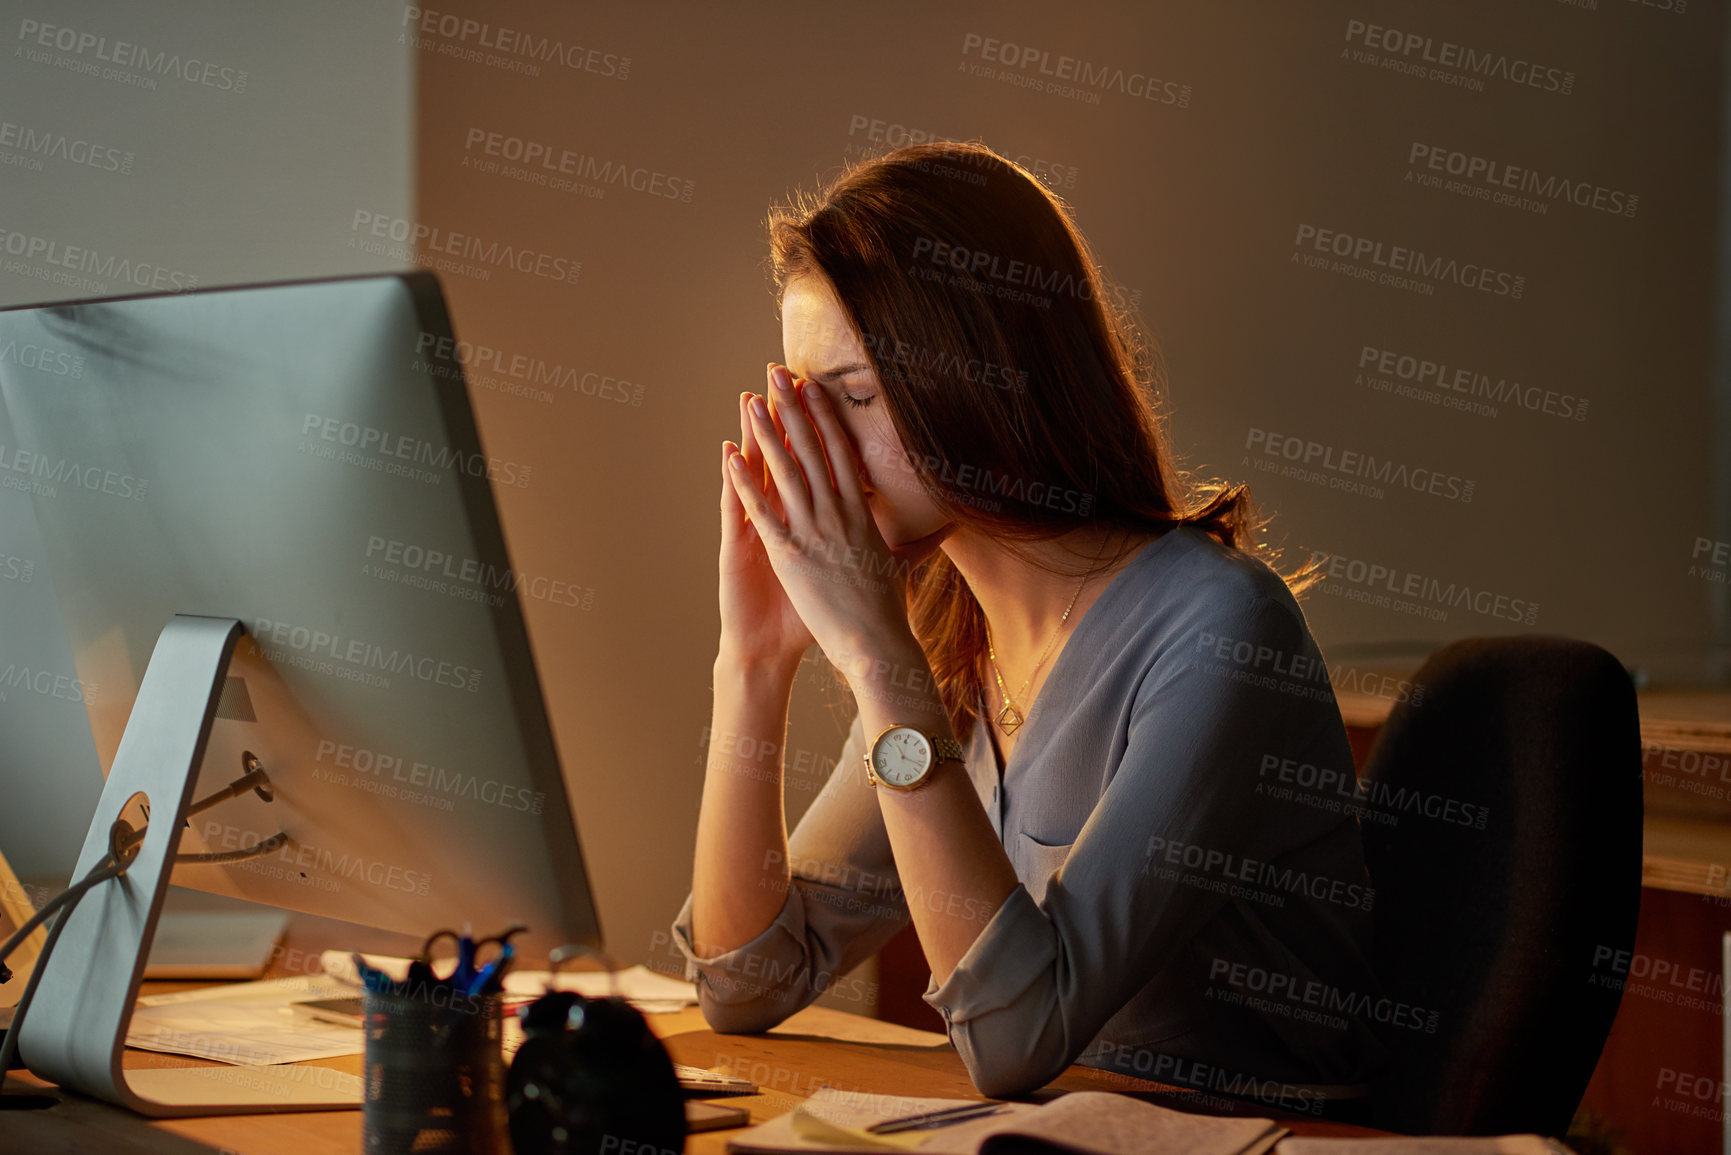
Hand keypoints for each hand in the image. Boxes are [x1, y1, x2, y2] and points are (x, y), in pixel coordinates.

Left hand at [724, 365, 915, 675]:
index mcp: (862, 514)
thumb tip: (944, 529)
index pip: (841, 452)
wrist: (876, 644)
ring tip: (751, 400)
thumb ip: (916, 544)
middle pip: (812, 449)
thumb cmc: (889, 612)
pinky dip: (745, 482)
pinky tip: (729, 456)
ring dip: (766, 433)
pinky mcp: (791, 554)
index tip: (813, 387)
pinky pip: (763, 510)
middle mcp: (838, 514)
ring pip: (786, 470)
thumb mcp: (902, 567)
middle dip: (792, 408)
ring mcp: (814, 531)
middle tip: (776, 373)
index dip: (825, 417)